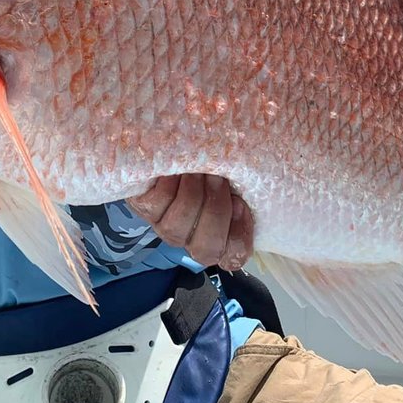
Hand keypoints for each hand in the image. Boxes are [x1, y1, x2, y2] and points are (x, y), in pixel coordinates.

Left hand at [128, 173, 253, 270]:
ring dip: (191, 194)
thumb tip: (257, 184)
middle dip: (215, 211)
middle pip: (207, 248)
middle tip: (218, 179)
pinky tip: (176, 169)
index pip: (234, 256)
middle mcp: (191, 239)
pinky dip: (169, 185)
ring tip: (196, 170)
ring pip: (176, 229)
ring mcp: (166, 227)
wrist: (175, 146)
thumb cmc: (212, 163)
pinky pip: (157, 204)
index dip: (240, 234)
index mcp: (220, 235)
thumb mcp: (235, 174)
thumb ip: (245, 186)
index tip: (240, 203)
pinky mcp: (145, 209)